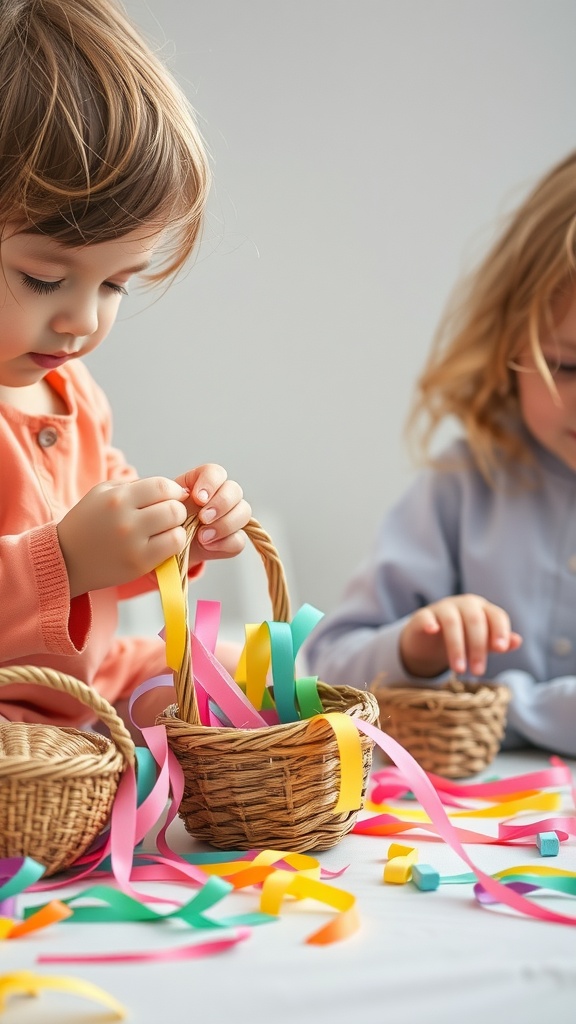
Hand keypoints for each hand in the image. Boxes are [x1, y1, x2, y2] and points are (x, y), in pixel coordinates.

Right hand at [58, 477, 189, 596]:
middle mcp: (125, 521)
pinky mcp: (138, 564)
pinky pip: (172, 548)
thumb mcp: (103, 493)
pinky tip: (162, 542)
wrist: (67, 558)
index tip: (173, 496)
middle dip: (176, 509)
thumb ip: (135, 486)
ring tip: (165, 529)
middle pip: (173, 509)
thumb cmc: (89, 521)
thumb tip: (171, 487)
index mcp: (117, 498)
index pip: (162, 486)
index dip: (173, 490)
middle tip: (169, 514)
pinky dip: (173, 543)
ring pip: (177, 530)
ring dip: (176, 528)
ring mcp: (133, 545)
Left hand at [175, 464, 250, 566]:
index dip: (210, 483)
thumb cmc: (168, 520)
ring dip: (224, 525)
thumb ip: (176, 497)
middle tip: (203, 518)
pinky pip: (239, 539)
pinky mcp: (234, 538)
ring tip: (203, 536)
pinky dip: (224, 543)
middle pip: (235, 490)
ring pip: (243, 513)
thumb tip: (186, 494)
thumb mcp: (167, 505)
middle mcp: (223, 496)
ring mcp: (232, 516)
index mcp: (205, 482)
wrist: (168, 545)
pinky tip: (208, 545)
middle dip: (220, 504)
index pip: (216, 473)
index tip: (198, 498)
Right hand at [399, 594, 522, 677]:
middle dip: (478, 647)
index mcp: (483, 609)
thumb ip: (499, 642)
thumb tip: (517, 641)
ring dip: (457, 647)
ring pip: (452, 622)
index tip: (501, 649)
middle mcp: (464, 604)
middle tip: (478, 671)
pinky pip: (427, 617)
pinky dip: (430, 623)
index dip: (500, 630)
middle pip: (475, 621)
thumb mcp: (483, 643)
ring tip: (459, 670)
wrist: (429, 641)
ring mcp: (442, 608)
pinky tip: (433, 631)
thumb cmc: (463, 639)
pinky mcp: (423, 616)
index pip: (496, 616)